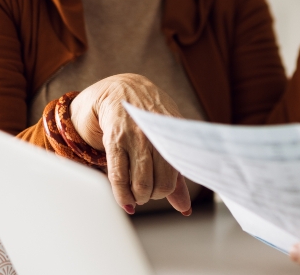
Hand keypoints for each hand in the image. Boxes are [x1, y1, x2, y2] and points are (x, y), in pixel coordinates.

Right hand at [69, 73, 191, 214]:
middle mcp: (157, 136)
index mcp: (175, 135)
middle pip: (161, 184)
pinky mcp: (115, 141)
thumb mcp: (168, 139)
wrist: (122, 91)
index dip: (170, 190)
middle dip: (154, 195)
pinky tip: (126, 201)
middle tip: (149, 191)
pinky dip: (122, 197)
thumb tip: (185, 208)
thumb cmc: (151, 119)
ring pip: (140, 184)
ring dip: (139, 198)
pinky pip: (118, 178)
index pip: (179, 174)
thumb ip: (176, 173)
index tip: (163, 190)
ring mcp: (136, 138)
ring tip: (138, 194)